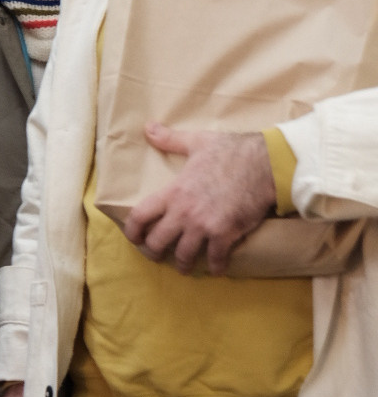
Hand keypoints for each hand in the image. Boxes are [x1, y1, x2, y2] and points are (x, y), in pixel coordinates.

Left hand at [124, 126, 275, 274]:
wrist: (265, 163)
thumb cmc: (231, 151)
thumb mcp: (196, 142)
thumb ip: (170, 140)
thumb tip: (148, 127)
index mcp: (173, 191)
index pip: (141, 216)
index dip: (132, 231)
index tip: (134, 238)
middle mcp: (184, 212)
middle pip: (157, 241)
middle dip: (154, 252)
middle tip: (157, 255)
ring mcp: (204, 226)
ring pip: (184, 255)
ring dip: (183, 264)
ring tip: (184, 267)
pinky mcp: (226, 234)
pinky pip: (216, 259)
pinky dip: (215, 267)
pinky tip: (216, 269)